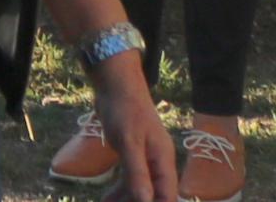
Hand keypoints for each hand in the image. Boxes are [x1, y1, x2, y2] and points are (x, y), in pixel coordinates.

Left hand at [97, 62, 177, 201]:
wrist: (115, 84)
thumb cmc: (124, 109)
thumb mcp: (129, 141)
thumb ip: (137, 171)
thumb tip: (145, 200)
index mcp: (163, 159)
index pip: (167, 194)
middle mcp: (158, 161)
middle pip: (153, 193)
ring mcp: (146, 158)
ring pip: (139, 188)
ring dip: (125, 200)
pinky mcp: (133, 154)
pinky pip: (129, 178)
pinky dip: (119, 190)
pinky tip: (107, 199)